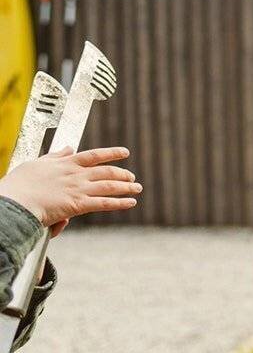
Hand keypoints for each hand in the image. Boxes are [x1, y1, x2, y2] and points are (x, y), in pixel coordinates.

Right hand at [0, 146, 139, 225]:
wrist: (16, 200)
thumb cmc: (20, 185)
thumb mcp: (37, 163)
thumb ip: (55, 156)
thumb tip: (69, 148)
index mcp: (65, 164)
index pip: (94, 155)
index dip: (111, 153)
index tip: (124, 152)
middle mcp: (75, 174)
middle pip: (106, 171)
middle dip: (122, 174)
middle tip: (132, 177)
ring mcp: (78, 189)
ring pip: (109, 186)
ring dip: (126, 187)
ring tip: (137, 188)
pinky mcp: (78, 204)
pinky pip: (104, 203)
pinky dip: (120, 202)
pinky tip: (131, 203)